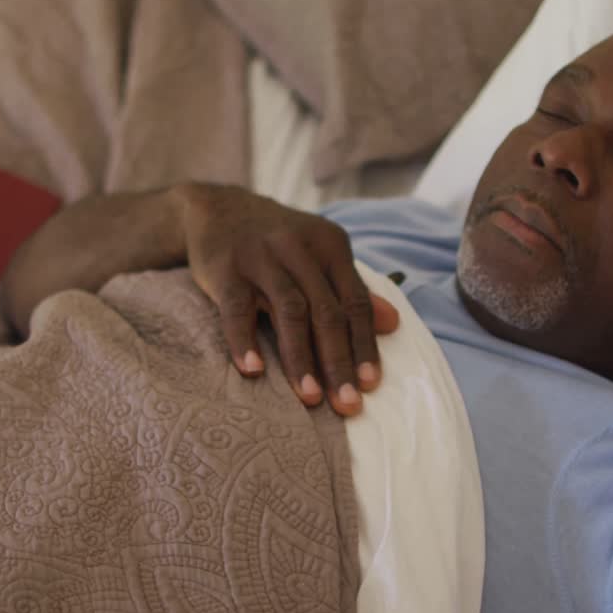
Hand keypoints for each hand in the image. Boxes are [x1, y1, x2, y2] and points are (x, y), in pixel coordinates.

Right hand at [179, 183, 399, 414]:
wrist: (218, 208)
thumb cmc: (278, 242)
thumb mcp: (319, 255)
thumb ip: (353, 289)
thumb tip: (394, 323)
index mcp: (330, 245)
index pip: (354, 302)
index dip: (364, 345)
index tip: (371, 384)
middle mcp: (299, 247)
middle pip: (327, 311)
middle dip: (340, 361)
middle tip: (347, 404)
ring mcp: (261, 256)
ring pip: (289, 311)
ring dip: (301, 358)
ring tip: (311, 396)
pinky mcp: (225, 267)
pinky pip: (237, 308)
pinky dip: (245, 341)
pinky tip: (253, 371)